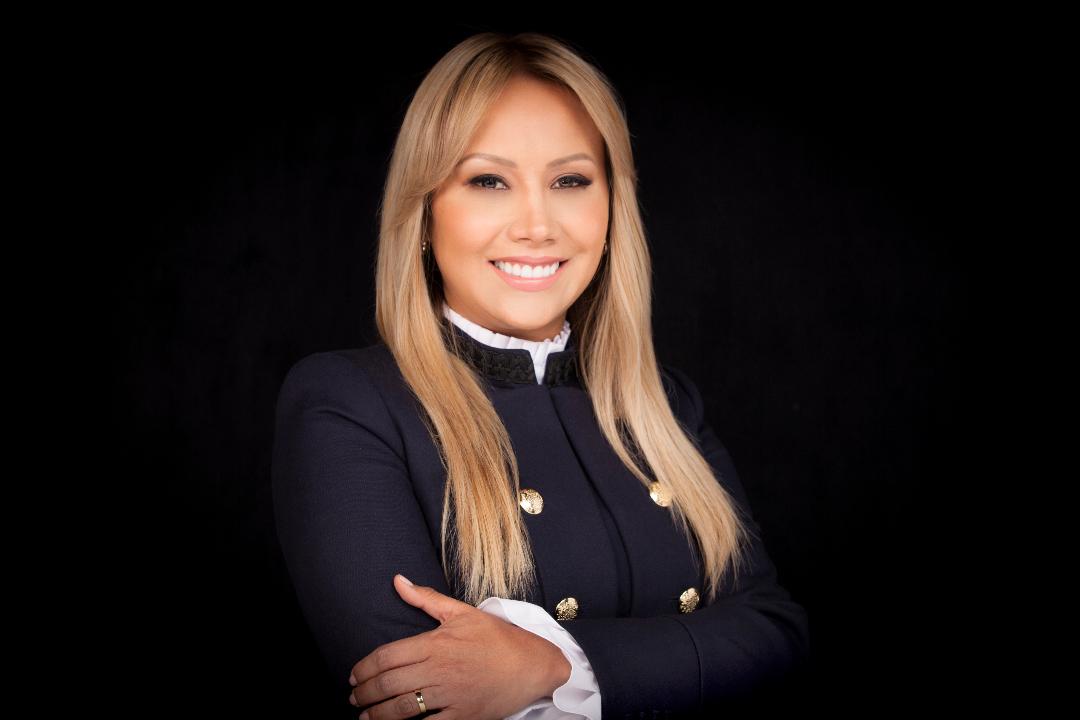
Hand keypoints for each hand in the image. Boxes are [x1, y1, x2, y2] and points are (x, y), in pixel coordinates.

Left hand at [347, 574, 570, 719]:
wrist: (533, 665)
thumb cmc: (498, 638)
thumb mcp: (463, 612)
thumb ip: (426, 599)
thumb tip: (398, 581)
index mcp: (436, 643)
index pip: (387, 657)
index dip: (364, 668)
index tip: (354, 675)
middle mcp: (439, 670)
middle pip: (388, 684)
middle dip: (364, 693)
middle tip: (354, 697)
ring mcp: (450, 696)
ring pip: (402, 708)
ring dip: (377, 715)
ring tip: (365, 717)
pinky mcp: (462, 717)